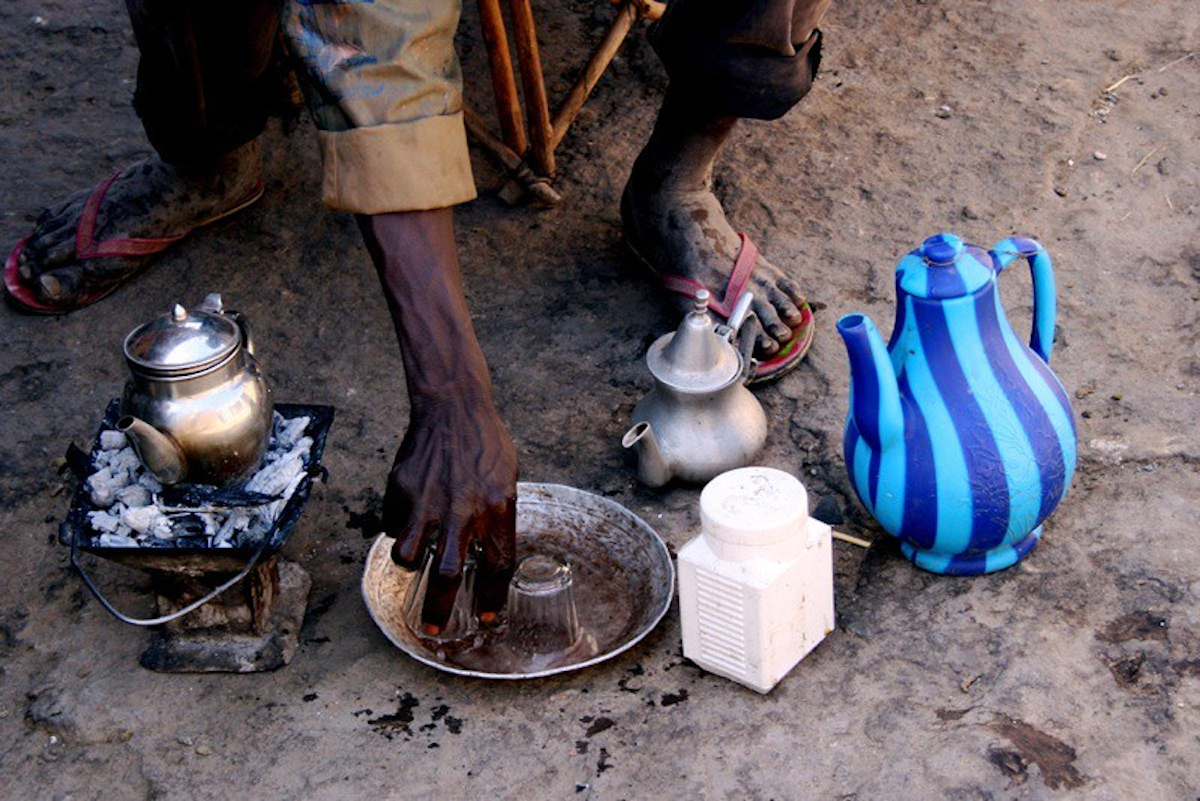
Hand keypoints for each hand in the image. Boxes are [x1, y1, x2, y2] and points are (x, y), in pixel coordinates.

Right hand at [384, 389, 517, 633]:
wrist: (453, 406)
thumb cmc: (486, 444)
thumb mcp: (507, 480)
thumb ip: (497, 518)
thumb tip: (485, 556)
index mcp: (498, 508)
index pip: (497, 566)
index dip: (492, 598)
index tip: (487, 619)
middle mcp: (463, 510)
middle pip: (448, 574)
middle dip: (438, 608)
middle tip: (431, 629)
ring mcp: (429, 501)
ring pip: (410, 555)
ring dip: (412, 564)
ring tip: (417, 560)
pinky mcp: (402, 490)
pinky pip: (395, 524)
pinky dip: (400, 528)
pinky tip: (409, 518)